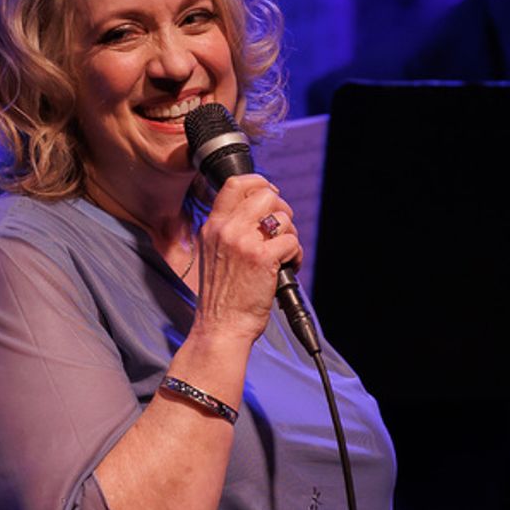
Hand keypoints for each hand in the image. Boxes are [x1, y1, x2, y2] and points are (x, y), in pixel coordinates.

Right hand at [192, 174, 301, 344]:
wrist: (220, 326)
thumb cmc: (221, 297)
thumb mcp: (213, 254)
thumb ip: (229, 231)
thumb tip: (260, 213)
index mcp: (212, 227)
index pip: (235, 184)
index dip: (259, 183)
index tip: (270, 194)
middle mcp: (226, 229)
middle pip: (265, 194)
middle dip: (282, 209)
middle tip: (282, 230)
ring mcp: (243, 242)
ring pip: (283, 217)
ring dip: (291, 236)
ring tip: (284, 256)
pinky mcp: (262, 258)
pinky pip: (291, 241)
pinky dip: (296, 255)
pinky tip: (288, 268)